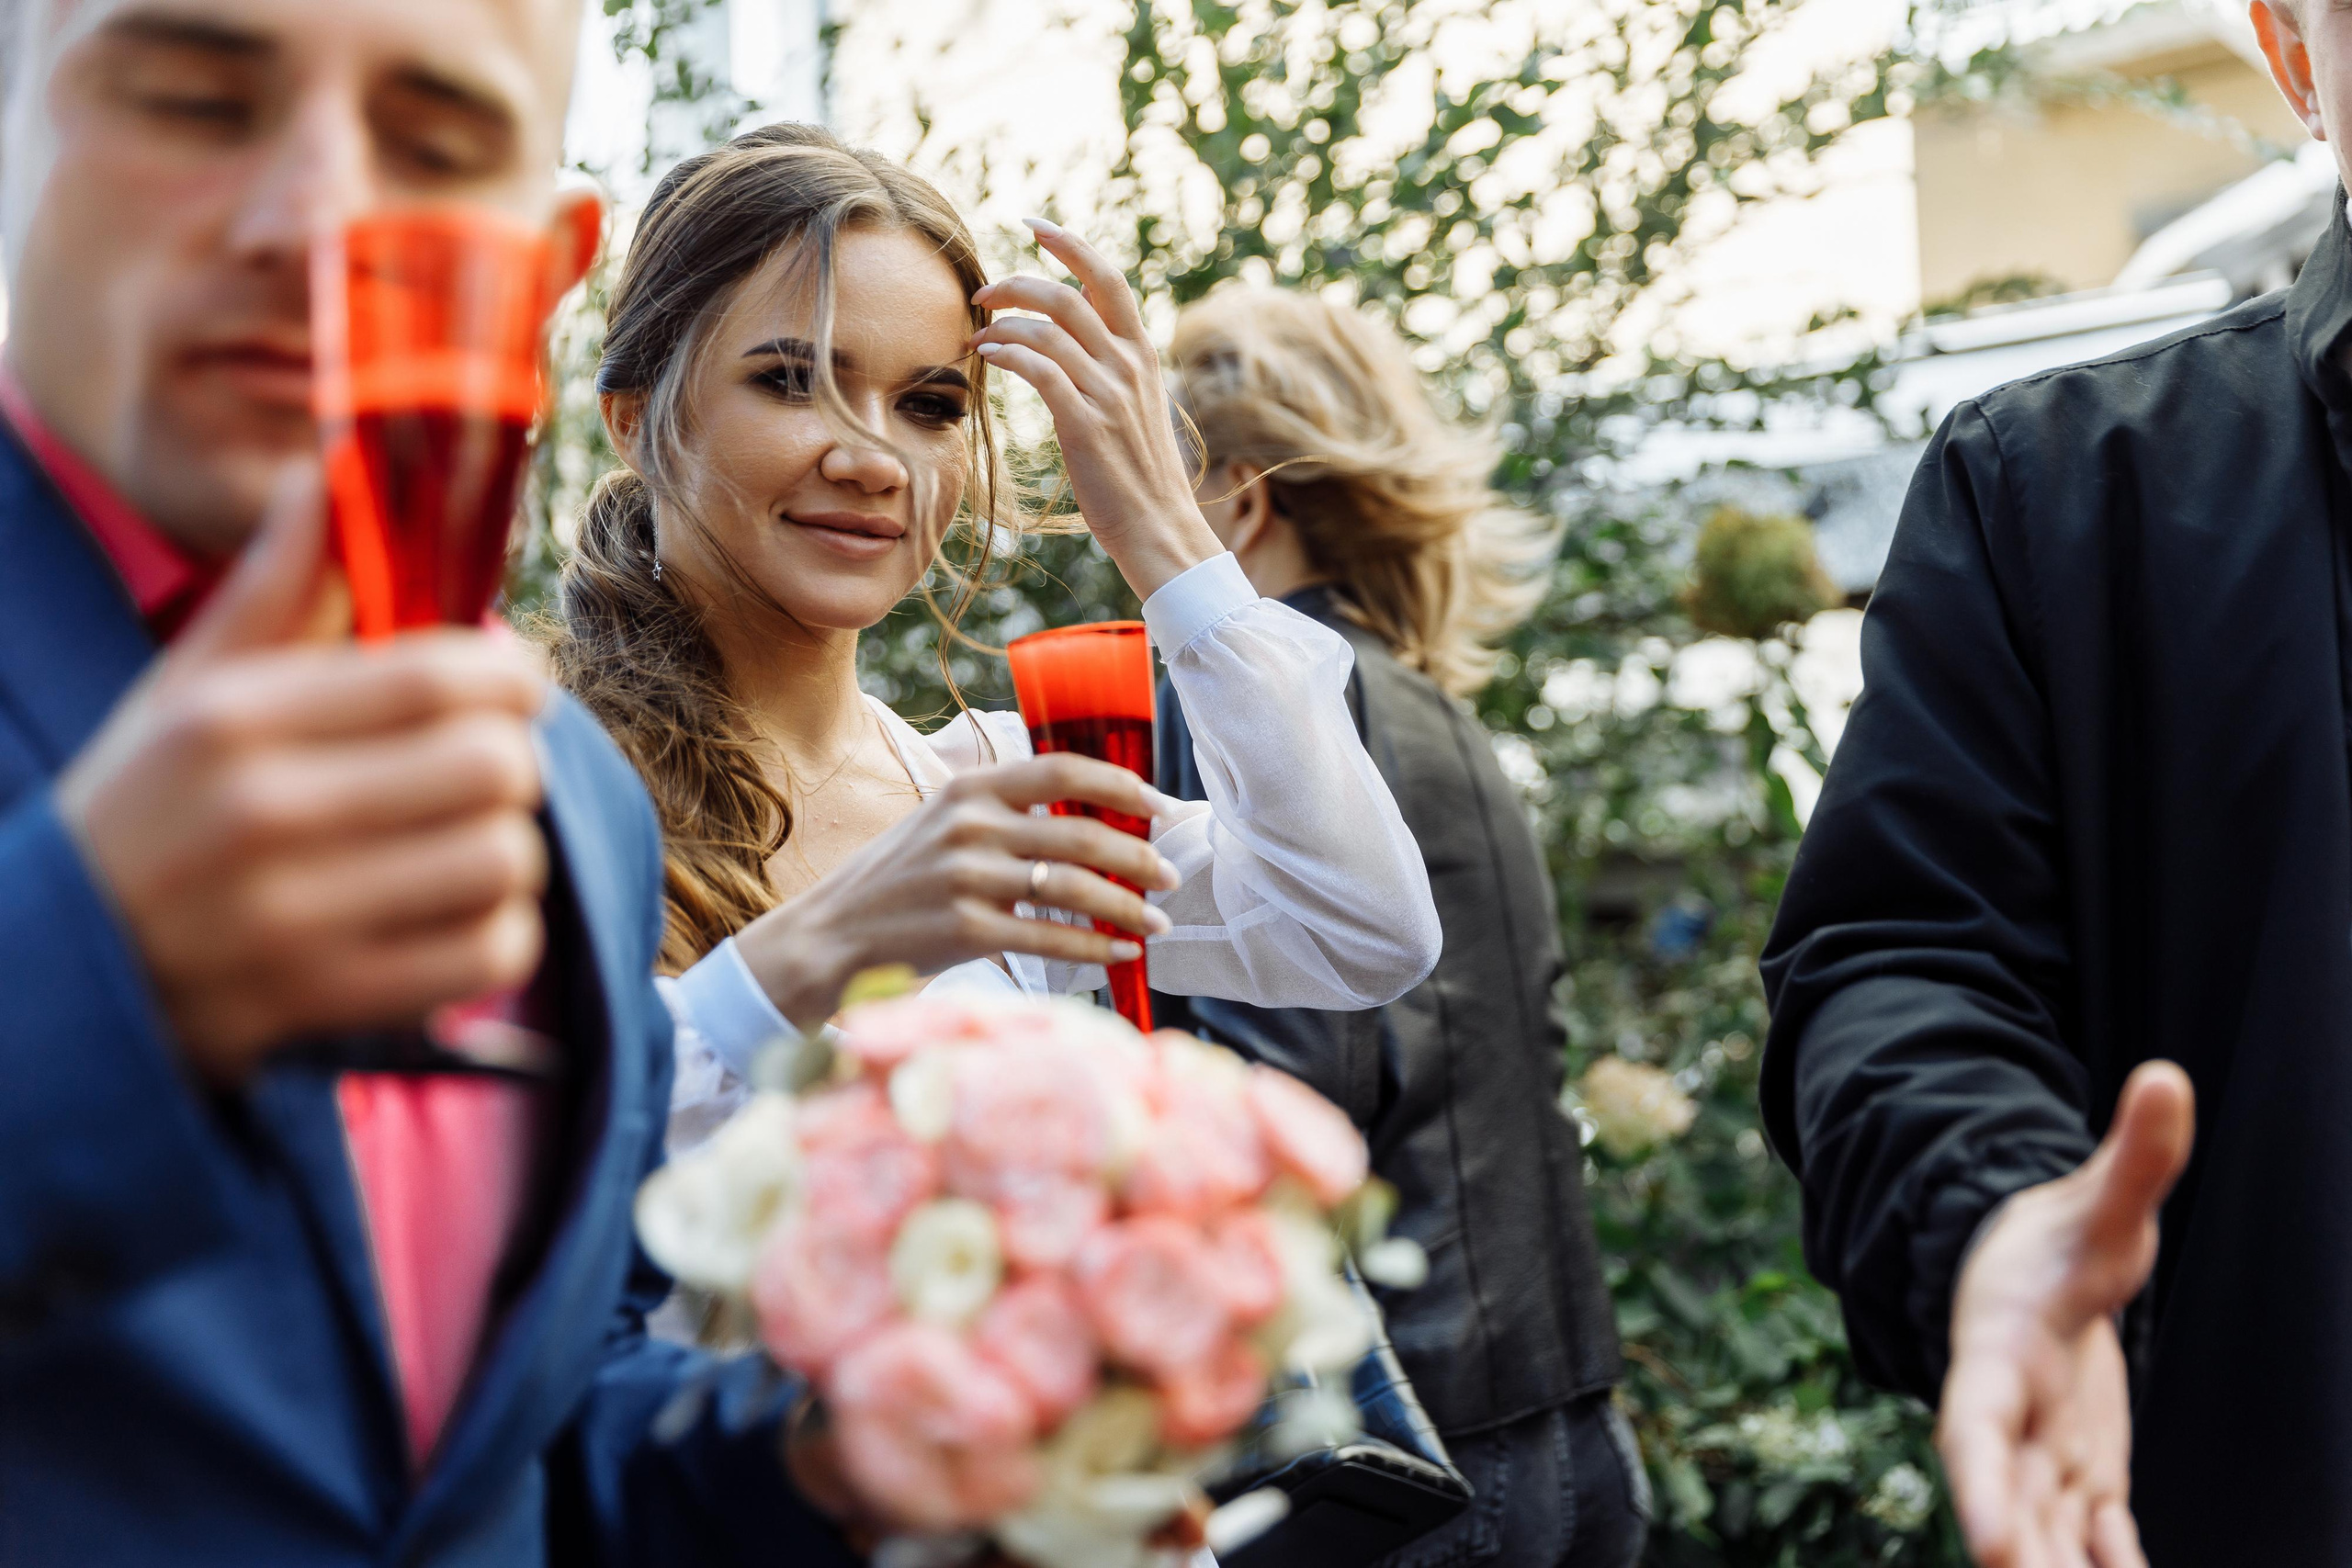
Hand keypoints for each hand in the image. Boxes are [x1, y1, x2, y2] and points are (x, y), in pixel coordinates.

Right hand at [55, 467, 550, 1084]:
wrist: (56, 975)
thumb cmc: (142, 811)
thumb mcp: (185, 690)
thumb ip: (277, 586)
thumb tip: (331, 468)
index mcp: (231, 719)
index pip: (440, 676)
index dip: (513, 675)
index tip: (513, 682)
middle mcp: (261, 814)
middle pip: (493, 766)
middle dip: (511, 760)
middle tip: (484, 764)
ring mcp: (293, 918)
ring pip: (504, 860)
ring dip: (506, 847)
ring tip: (462, 839)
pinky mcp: (326, 1000)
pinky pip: (489, 954)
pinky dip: (496, 931)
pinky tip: (451, 911)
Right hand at [731, 754, 1181, 1029]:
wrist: (831, 934)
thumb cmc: (899, 879)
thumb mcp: (942, 821)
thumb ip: (1003, 811)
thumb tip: (1086, 818)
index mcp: (969, 788)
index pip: (1062, 770)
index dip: (1121, 785)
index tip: (1160, 806)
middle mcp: (970, 827)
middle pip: (1082, 834)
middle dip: (1140, 857)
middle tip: (1171, 877)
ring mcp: (967, 880)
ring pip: (1074, 889)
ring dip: (1128, 908)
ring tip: (1158, 924)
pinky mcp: (966, 932)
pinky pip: (1051, 939)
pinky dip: (1095, 948)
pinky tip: (1121, 955)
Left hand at [970, 220, 1224, 600]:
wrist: (1160, 528)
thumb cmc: (1139, 476)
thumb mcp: (1135, 410)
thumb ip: (1111, 370)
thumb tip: (1076, 342)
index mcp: (1141, 354)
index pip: (1107, 278)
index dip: (1069, 244)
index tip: (1032, 225)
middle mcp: (1128, 365)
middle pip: (1068, 294)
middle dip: (1017, 282)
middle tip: (982, 291)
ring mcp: (1108, 393)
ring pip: (1048, 328)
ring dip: (1002, 323)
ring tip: (977, 332)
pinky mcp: (1085, 424)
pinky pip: (1038, 369)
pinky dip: (1006, 354)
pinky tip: (987, 356)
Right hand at [1937, 1061, 2195, 1567]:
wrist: (2024, 1268)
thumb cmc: (2052, 1236)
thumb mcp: (2097, 1200)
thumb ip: (2135, 1156)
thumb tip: (2167, 1078)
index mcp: (1997, 1353)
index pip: (1976, 1428)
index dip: (1981, 1486)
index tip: (1990, 1545)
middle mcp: (2012, 1416)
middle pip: (2010, 1503)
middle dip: (2024, 1558)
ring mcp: (2047, 1451)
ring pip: (2052, 1533)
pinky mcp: (2083, 1471)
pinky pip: (2098, 1536)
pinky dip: (2110, 1565)